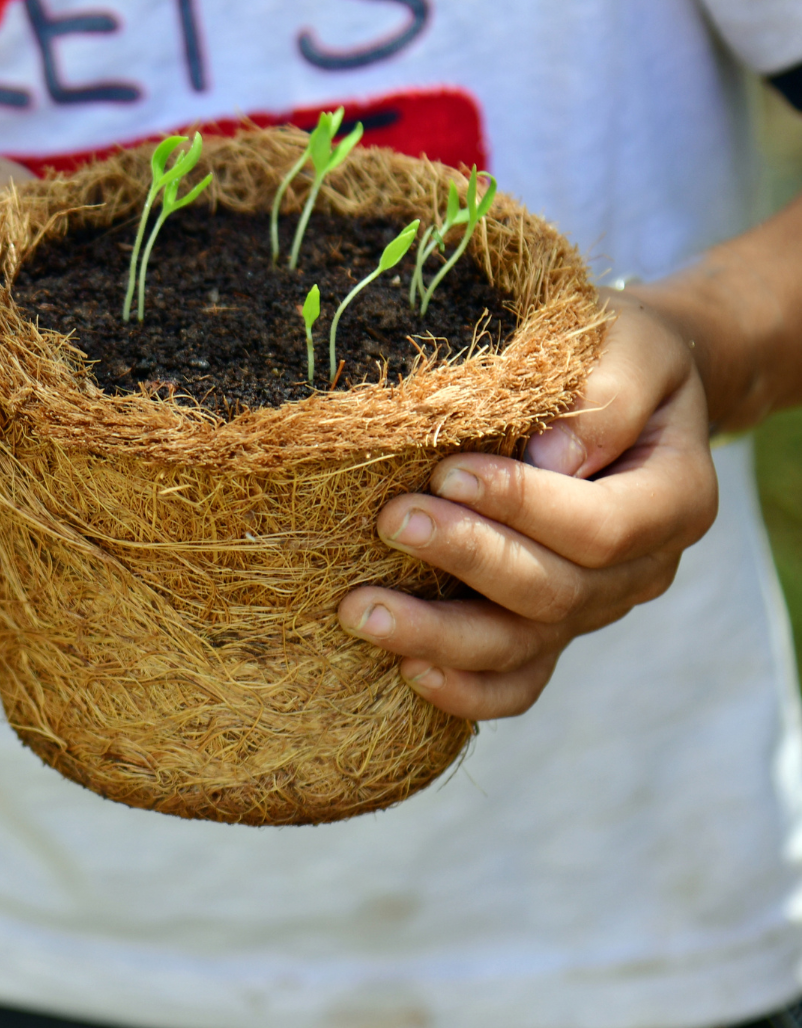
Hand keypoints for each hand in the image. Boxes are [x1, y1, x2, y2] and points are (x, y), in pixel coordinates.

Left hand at [337, 291, 718, 720]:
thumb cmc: (617, 358)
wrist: (623, 395)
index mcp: (675, 499)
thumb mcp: (628, 347)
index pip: (601, 526)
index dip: (522, 506)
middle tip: (391, 520)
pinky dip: (467, 690)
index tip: (447, 472)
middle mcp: (641, 570)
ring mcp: (595, 609)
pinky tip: (408, 670)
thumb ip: (605, 396)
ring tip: (363, 611)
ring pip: (526, 648)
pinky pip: (518, 683)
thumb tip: (550, 458)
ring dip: (440, 635)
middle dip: (466, 558)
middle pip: (556, 592)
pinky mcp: (552, 630)